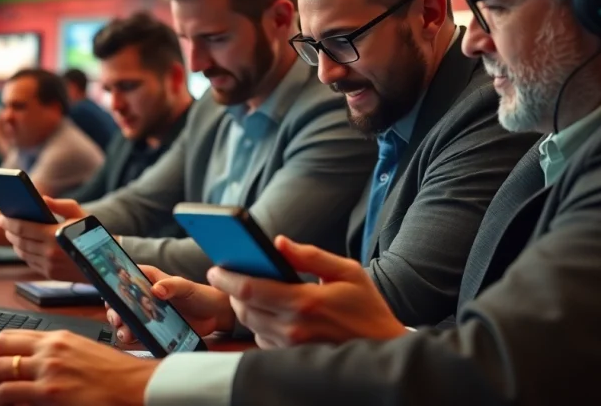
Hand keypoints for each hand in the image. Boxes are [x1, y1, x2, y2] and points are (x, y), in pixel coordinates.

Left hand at [0, 197, 85, 280]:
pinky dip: (24, 253)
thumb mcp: (80, 214)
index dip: (9, 222)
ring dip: (15, 243)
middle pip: (19, 241)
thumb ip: (59, 205)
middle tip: (4, 224)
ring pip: (23, 253)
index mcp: (55, 235)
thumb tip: (42, 198)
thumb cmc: (92, 234)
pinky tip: (24, 246)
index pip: (23, 228)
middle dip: (9, 232)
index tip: (1, 217)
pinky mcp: (51, 275)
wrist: (106, 261)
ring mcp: (50, 266)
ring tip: (12, 234)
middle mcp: (50, 253)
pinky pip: (31, 263)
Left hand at [0, 330, 157, 405]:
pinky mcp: (50, 392)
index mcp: (57, 337)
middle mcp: (50, 348)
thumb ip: (54, 357)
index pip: (10, 336)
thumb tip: (30, 369)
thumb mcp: (81, 355)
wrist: (137, 386)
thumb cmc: (115, 376)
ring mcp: (49, 369)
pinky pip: (7, 393)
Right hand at [108, 265, 233, 343]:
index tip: (111, 293)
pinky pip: (136, 334)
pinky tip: (134, 340)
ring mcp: (146, 314)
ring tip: (126, 332)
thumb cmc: (199, 294)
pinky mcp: (151, 329)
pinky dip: (133, 338)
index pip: (125, 278)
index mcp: (148, 279)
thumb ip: (172, 286)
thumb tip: (157, 289)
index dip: (115, 284)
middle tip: (117, 318)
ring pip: (125, 319)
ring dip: (122, 327)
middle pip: (119, 302)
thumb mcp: (186, 287)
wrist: (212, 316)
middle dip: (114, 310)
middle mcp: (143, 296)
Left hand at [207, 236, 407, 347]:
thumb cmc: (367, 307)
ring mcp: (291, 346)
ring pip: (249, 324)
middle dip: (230, 290)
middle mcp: (293, 328)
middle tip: (227, 274)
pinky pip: (261, 338)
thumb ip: (310, 256)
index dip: (227, 277)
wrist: (384, 347)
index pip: (250, 289)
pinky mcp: (291, 357)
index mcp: (305, 302)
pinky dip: (257, 322)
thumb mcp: (347, 271)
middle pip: (243, 308)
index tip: (215, 267)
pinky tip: (265, 308)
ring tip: (245, 288)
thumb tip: (278, 242)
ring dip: (242, 305)